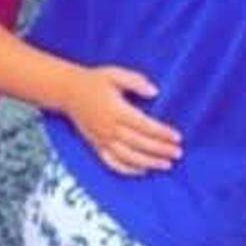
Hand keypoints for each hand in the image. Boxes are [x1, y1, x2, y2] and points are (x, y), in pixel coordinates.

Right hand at [66, 66, 181, 176]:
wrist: (67, 91)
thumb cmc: (94, 81)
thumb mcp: (114, 74)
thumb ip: (135, 81)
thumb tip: (154, 92)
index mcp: (116, 110)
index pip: (144, 125)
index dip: (162, 132)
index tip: (177, 137)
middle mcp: (109, 128)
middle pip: (139, 143)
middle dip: (160, 149)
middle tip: (178, 153)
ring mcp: (101, 140)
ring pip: (128, 157)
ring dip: (149, 162)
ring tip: (166, 165)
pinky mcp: (96, 146)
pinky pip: (112, 163)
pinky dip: (127, 170)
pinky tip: (142, 171)